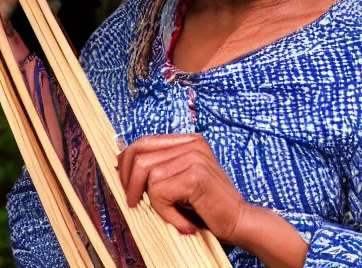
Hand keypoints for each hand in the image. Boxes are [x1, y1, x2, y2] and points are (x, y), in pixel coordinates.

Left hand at [117, 134, 245, 241]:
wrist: (240, 221)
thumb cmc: (208, 205)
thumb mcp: (180, 179)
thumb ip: (160, 167)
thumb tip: (121, 162)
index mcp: (187, 140)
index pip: (144, 141)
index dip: (127, 162)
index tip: (124, 183)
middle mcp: (191, 143)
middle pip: (139, 153)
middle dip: (128, 180)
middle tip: (133, 201)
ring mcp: (194, 157)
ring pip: (147, 174)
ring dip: (151, 201)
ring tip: (167, 214)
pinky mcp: (195, 176)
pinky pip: (159, 193)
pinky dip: (165, 213)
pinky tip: (183, 221)